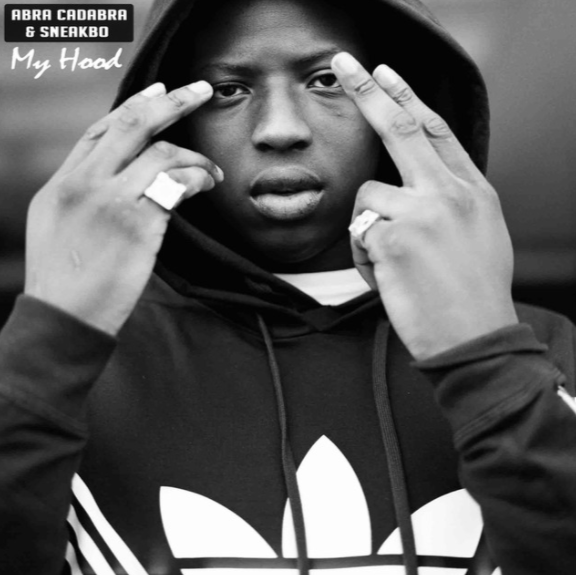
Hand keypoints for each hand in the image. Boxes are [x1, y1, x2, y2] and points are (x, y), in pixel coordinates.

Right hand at [25, 81, 222, 335]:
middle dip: (171, 102)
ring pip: (159, 151)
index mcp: (62, 182)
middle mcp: (83, 182)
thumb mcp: (57, 227)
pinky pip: (175, 184)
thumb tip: (116, 179)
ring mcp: (108, 200)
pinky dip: (196, 178)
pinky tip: (206, 185)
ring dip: (194, 156)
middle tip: (200, 91)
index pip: (101, 130)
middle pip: (130, 124)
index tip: (160, 93)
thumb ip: (83, 196)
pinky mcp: (135, 222)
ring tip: (212, 172)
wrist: (63, 317)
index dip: (134, 107)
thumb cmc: (66, 281)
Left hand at [331, 53, 517, 359]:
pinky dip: (363, 256)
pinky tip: (387, 276)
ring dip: (367, 231)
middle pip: (399, 129)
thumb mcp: (479, 234)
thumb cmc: (471, 292)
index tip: (385, 74)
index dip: (406, 98)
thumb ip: (451, 200)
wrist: (474, 338)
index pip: (434, 130)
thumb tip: (418, 180)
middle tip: (345, 65)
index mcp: (472, 191)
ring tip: (391, 263)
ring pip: (366, 197)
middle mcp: (450, 193)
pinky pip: (357, 233)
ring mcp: (422, 212)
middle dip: (368, 92)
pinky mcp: (394, 237)